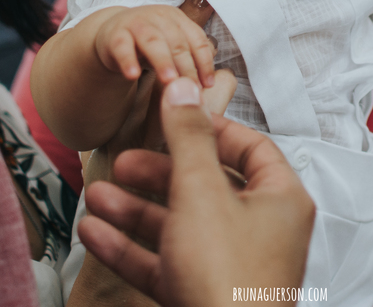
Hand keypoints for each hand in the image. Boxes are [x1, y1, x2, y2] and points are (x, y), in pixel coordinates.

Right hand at [78, 78, 313, 306]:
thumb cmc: (227, 276)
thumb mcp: (202, 193)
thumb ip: (188, 138)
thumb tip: (183, 87)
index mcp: (280, 200)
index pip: (250, 148)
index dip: (210, 128)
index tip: (171, 118)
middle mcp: (262, 233)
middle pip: (206, 188)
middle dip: (157, 174)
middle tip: (120, 162)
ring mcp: (233, 269)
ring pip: (179, 228)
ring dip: (134, 211)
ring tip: (94, 196)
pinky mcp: (203, 299)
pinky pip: (166, 265)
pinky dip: (132, 249)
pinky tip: (92, 234)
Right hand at [94, 3, 216, 88]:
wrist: (113, 34)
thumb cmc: (150, 44)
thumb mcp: (172, 47)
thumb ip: (189, 59)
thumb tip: (209, 83)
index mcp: (179, 19)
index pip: (197, 40)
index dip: (205, 63)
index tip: (208, 85)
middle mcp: (160, 17)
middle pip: (178, 42)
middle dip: (186, 67)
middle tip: (191, 89)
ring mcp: (137, 23)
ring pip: (153, 42)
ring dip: (163, 62)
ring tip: (169, 82)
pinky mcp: (115, 34)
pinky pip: (122, 47)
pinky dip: (128, 61)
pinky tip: (133, 76)